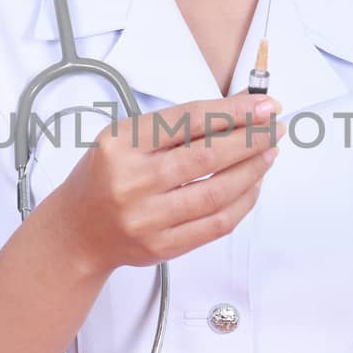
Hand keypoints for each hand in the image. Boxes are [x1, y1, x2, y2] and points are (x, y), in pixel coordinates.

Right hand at [53, 91, 281, 274]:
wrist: (77, 230)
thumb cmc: (107, 176)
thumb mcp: (129, 137)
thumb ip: (181, 123)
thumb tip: (241, 106)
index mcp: (121, 144)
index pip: (187, 121)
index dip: (232, 112)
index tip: (262, 106)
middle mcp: (132, 181)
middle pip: (206, 156)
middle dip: (250, 139)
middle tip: (274, 127)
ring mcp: (146, 218)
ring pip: (216, 193)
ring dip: (252, 170)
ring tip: (269, 152)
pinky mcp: (161, 247)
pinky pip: (215, 224)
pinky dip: (242, 202)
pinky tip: (252, 184)